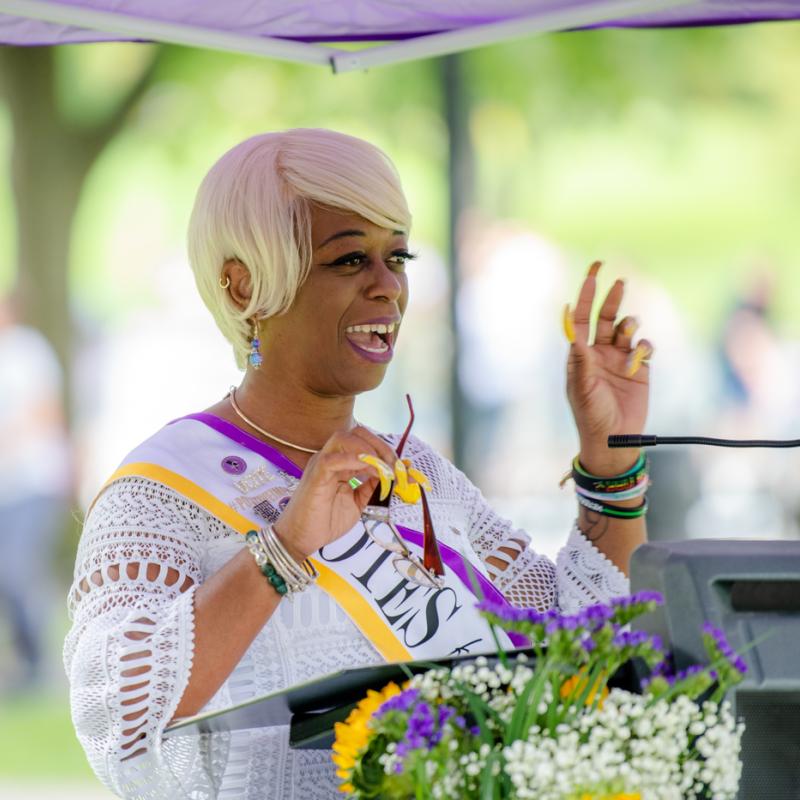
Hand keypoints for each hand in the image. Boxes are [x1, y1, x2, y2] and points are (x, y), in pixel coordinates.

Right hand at [272, 426, 398, 559]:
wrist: (300, 539)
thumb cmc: (324, 521)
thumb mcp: (357, 502)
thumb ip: (372, 487)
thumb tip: (394, 475)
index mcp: (341, 463)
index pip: (365, 442)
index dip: (386, 450)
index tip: (402, 468)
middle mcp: (331, 458)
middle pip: (356, 433)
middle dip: (381, 446)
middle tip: (395, 467)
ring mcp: (321, 464)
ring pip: (343, 438)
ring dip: (370, 450)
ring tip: (384, 470)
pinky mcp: (315, 476)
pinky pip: (333, 459)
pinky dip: (353, 460)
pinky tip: (369, 471)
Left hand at [565, 262, 651, 475]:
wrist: (615, 439)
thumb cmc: (591, 415)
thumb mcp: (582, 387)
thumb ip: (580, 357)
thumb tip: (571, 327)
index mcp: (580, 355)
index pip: (581, 319)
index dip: (586, 296)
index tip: (592, 276)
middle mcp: (599, 353)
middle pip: (605, 317)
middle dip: (611, 298)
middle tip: (619, 280)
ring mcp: (620, 360)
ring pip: (627, 329)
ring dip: (629, 324)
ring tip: (629, 331)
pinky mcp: (640, 369)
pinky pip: (645, 347)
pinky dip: (645, 346)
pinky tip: (640, 357)